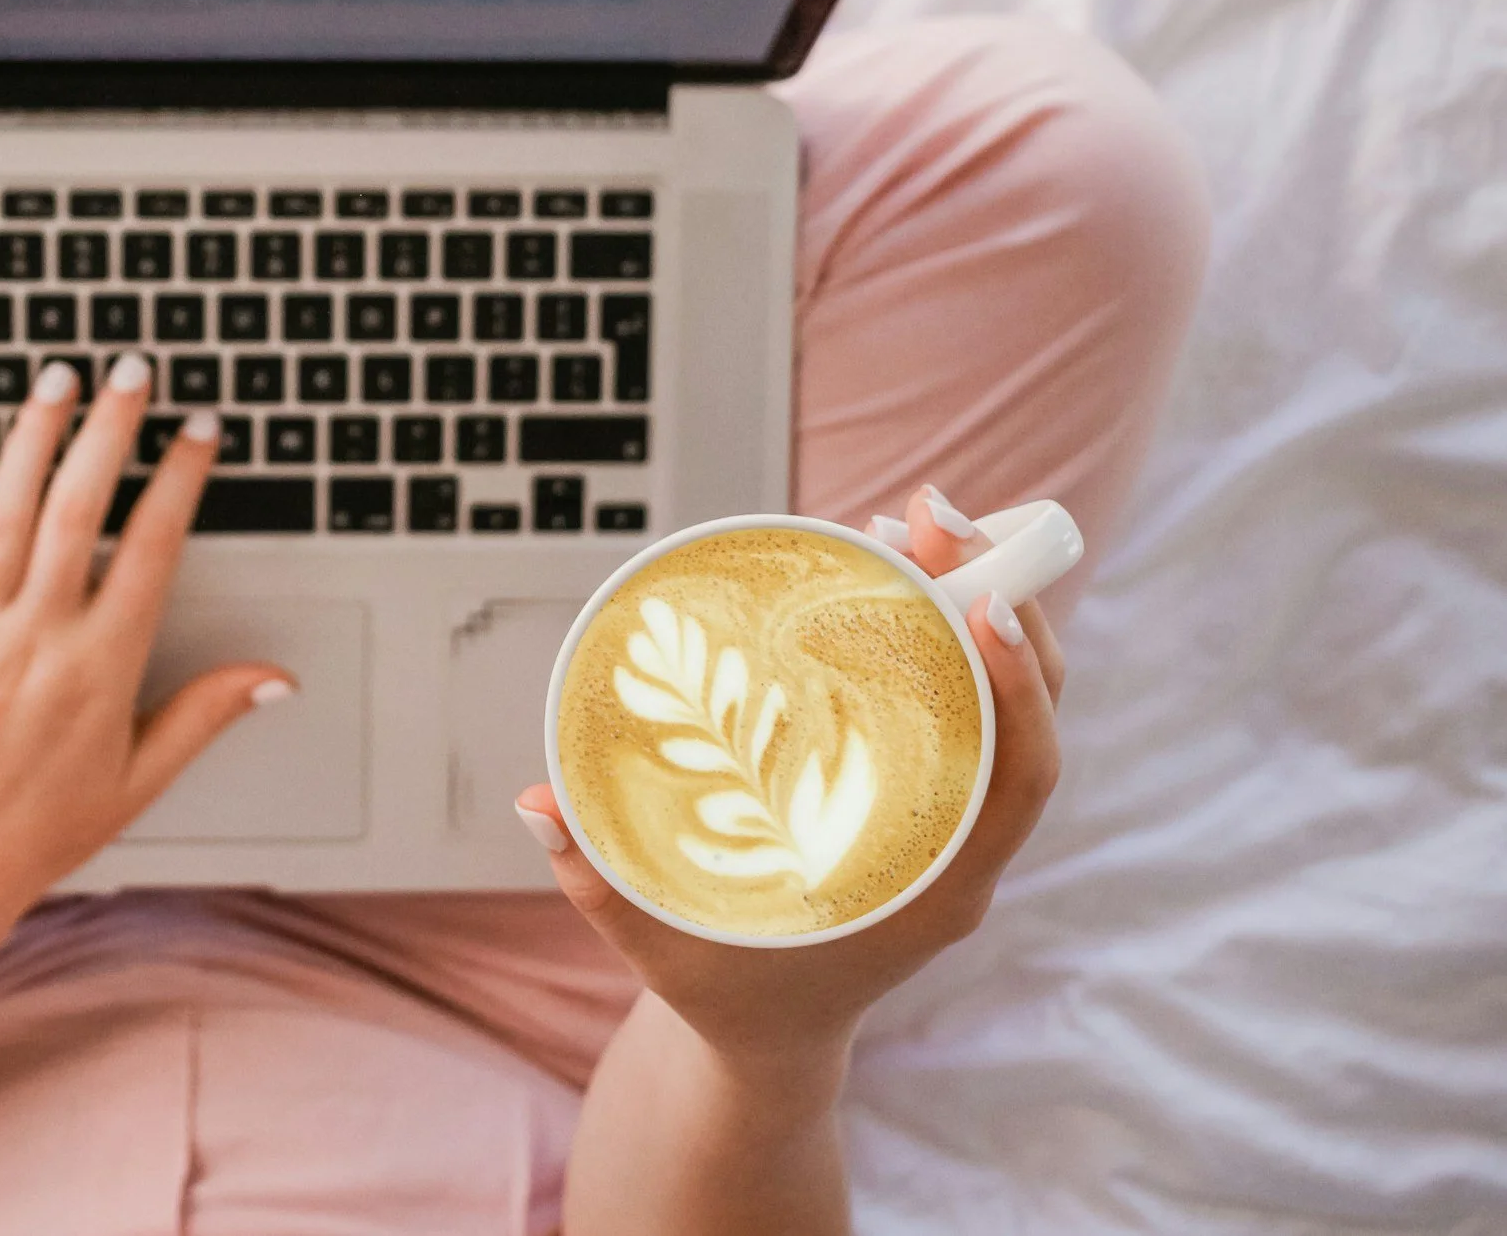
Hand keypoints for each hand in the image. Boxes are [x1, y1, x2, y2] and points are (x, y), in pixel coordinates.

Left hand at [0, 355, 291, 966]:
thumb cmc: (36, 833)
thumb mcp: (140, 779)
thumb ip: (206, 715)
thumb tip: (276, 679)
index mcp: (101, 667)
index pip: (153, 547)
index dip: (182, 479)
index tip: (201, 431)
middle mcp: (37, 636)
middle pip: (80, 506)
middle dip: (112, 429)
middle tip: (134, 371)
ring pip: (6, 508)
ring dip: (34, 434)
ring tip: (59, 377)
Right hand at [515, 483, 1065, 1071]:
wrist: (772, 1041)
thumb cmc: (727, 995)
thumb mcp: (658, 947)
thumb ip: (595, 881)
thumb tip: (535, 801)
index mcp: (934, 893)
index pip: (1018, 780)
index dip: (1018, 689)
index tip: (984, 606)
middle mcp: (962, 849)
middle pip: (1023, 712)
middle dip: (997, 599)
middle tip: (930, 517)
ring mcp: (953, 818)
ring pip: (999, 696)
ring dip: (970, 599)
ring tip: (907, 523)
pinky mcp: (926, 793)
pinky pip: (959, 702)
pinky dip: (938, 632)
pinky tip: (886, 574)